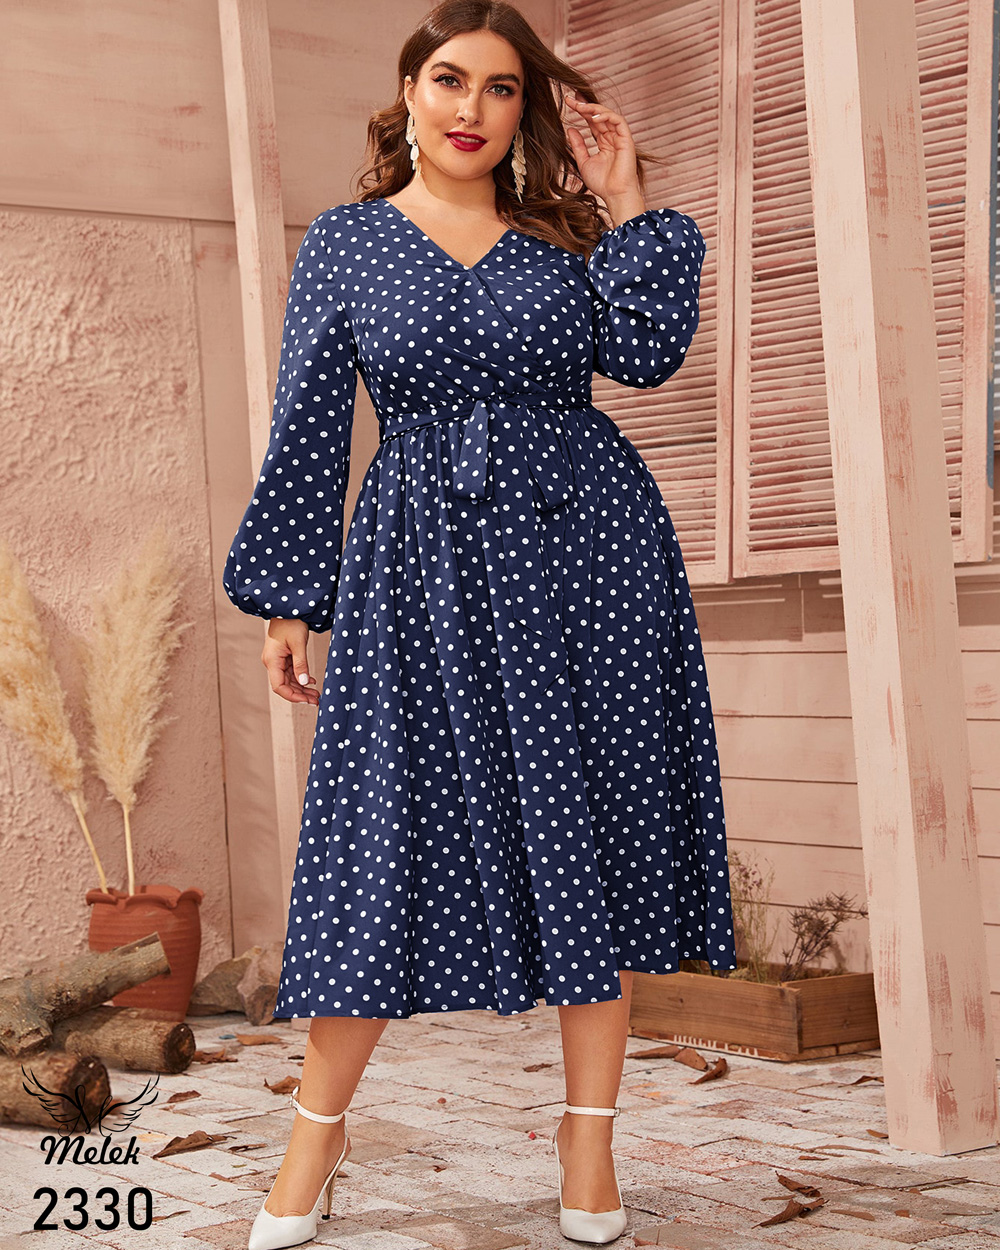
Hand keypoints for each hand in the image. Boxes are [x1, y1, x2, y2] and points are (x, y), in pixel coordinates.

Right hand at [262, 619, 318, 705]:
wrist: (288, 608)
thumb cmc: (291, 622)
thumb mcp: (299, 644)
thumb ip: (301, 664)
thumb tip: (304, 682)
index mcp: (272, 660)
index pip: (279, 686)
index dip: (293, 696)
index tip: (307, 700)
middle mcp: (272, 662)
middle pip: (284, 685)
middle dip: (300, 694)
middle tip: (316, 700)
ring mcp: (277, 660)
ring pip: (289, 680)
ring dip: (302, 687)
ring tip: (316, 693)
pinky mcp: (283, 657)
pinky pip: (291, 672)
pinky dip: (301, 678)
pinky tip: (311, 681)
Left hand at [564, 94, 644, 219]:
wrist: (614, 195)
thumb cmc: (602, 183)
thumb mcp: (584, 162)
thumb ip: (578, 146)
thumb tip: (570, 129)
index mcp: (603, 142)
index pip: (592, 121)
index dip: (581, 111)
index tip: (568, 103)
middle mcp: (612, 137)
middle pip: (598, 115)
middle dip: (584, 105)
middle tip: (570, 98)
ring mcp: (620, 137)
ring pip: (607, 115)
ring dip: (593, 108)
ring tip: (579, 106)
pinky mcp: (626, 139)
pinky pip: (618, 120)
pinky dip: (606, 115)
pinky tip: (593, 116)